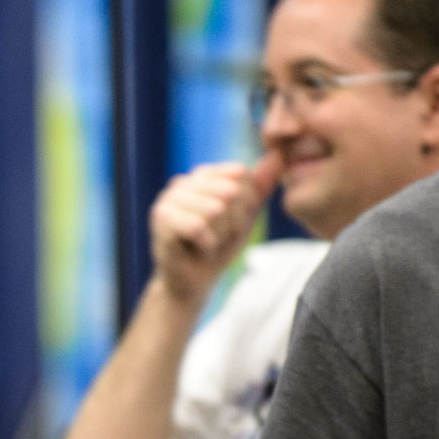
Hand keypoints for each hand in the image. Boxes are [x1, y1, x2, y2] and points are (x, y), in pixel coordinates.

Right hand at [149, 152, 281, 301]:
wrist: (194, 283)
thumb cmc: (218, 248)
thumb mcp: (245, 217)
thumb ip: (259, 187)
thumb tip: (277, 156)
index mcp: (202, 176)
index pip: (240, 175)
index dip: (246, 205)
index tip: (233, 224)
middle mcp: (183, 181)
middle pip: (230, 191)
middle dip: (233, 221)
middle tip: (220, 237)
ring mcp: (169, 198)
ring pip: (215, 209)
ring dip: (220, 234)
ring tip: (210, 243)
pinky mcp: (160, 219)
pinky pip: (197, 225)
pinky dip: (207, 242)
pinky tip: (201, 249)